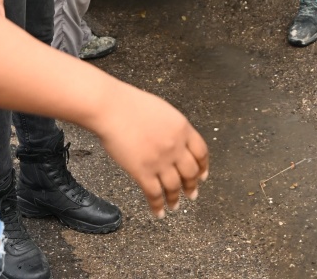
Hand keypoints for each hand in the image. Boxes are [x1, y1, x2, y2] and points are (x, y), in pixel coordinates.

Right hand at [92, 84, 209, 216]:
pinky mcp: (142, 172)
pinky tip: (158, 212)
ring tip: (175, 205)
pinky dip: (157, 206)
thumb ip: (174, 129)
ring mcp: (160, 161)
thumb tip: (176, 142)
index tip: (202, 176)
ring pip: (174, 186)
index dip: (203, 167)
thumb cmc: (132, 105)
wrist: (113, 109)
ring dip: (175, 199)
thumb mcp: (164, 112)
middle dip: (191, 186)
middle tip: (192, 194)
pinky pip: (154, 194)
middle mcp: (176, 147)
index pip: (201, 152)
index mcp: (183, 129)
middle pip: (190, 172)